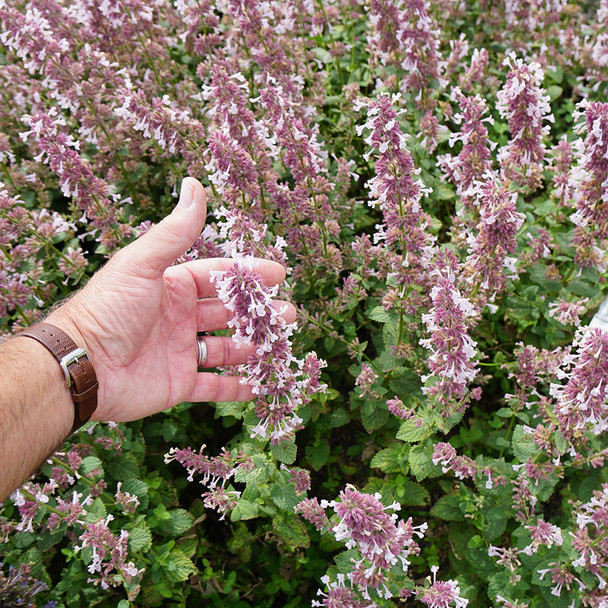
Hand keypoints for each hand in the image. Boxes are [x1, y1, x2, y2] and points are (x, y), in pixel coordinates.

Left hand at [47, 178, 294, 421]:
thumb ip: (175, 230)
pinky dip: (235, 389)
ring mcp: (179, 352)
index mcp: (172, 288)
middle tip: (288, 315)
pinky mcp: (178, 384)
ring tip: (277, 345)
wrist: (81, 365)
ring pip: (226, 350)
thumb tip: (194, 184)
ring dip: (252, 348)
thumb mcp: (144, 264)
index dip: (248, 274)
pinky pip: (213, 387)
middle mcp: (179, 318)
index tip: (279, 275)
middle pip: (228, 313)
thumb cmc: (109, 309)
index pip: (218, 277)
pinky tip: (257, 386)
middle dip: (258, 313)